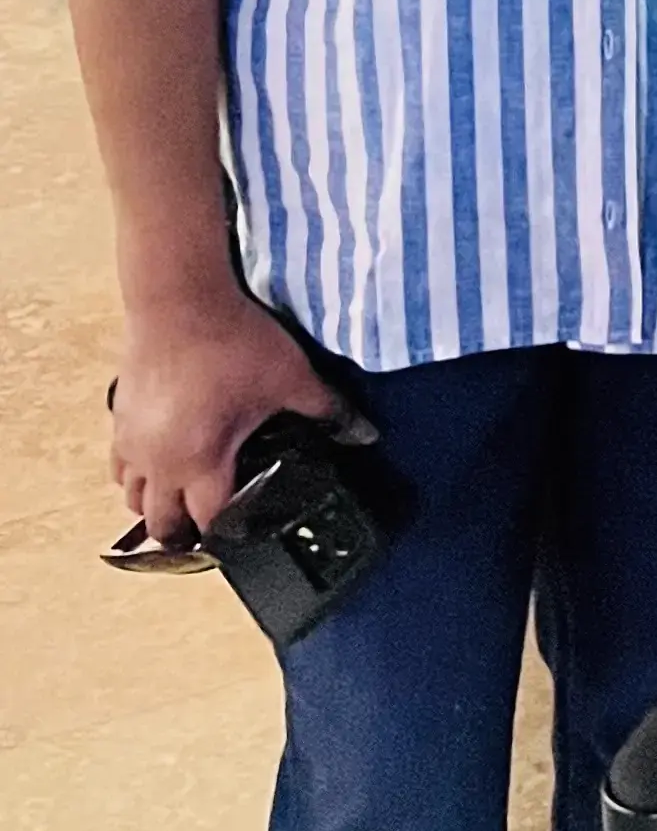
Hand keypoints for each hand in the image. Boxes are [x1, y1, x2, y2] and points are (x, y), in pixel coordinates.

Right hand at [110, 288, 343, 546]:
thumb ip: (328, 411)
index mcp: (201, 462)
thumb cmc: (231, 339)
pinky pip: (120, 465)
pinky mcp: (120, 417)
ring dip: (155, 504)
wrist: (179, 298)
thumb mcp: (291, 378)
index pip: (209, 522)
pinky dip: (136, 473)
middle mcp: (159, 463)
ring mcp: (132, 442)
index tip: (245, 531)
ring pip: (132, 498)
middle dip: (184, 530)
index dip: (230, 532)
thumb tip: (363, 434)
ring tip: (183, 497)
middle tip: (210, 525)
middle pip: (162, 524)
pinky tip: (161, 458)